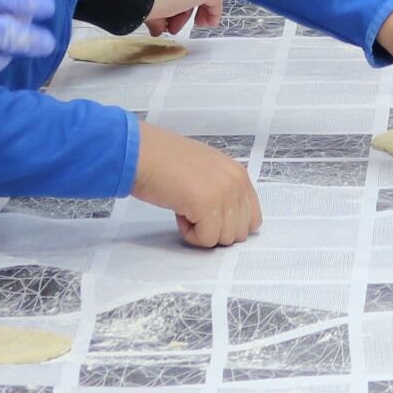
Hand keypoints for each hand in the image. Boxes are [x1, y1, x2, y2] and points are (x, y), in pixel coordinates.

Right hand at [131, 124, 261, 246]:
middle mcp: (236, 183)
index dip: (228, 225)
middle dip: (215, 230)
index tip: (209, 218)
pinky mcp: (207, 205)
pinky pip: (207, 240)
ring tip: (185, 207)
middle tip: (193, 210)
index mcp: (238, 174)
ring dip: (201, 231)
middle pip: (240, 233)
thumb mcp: (206, 170)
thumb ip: (223, 190)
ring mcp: (224, 193)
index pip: (252, 219)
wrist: (140, 153)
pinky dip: (190, 234)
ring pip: (224, 239)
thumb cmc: (164, 161)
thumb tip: (227, 218)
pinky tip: (179, 212)